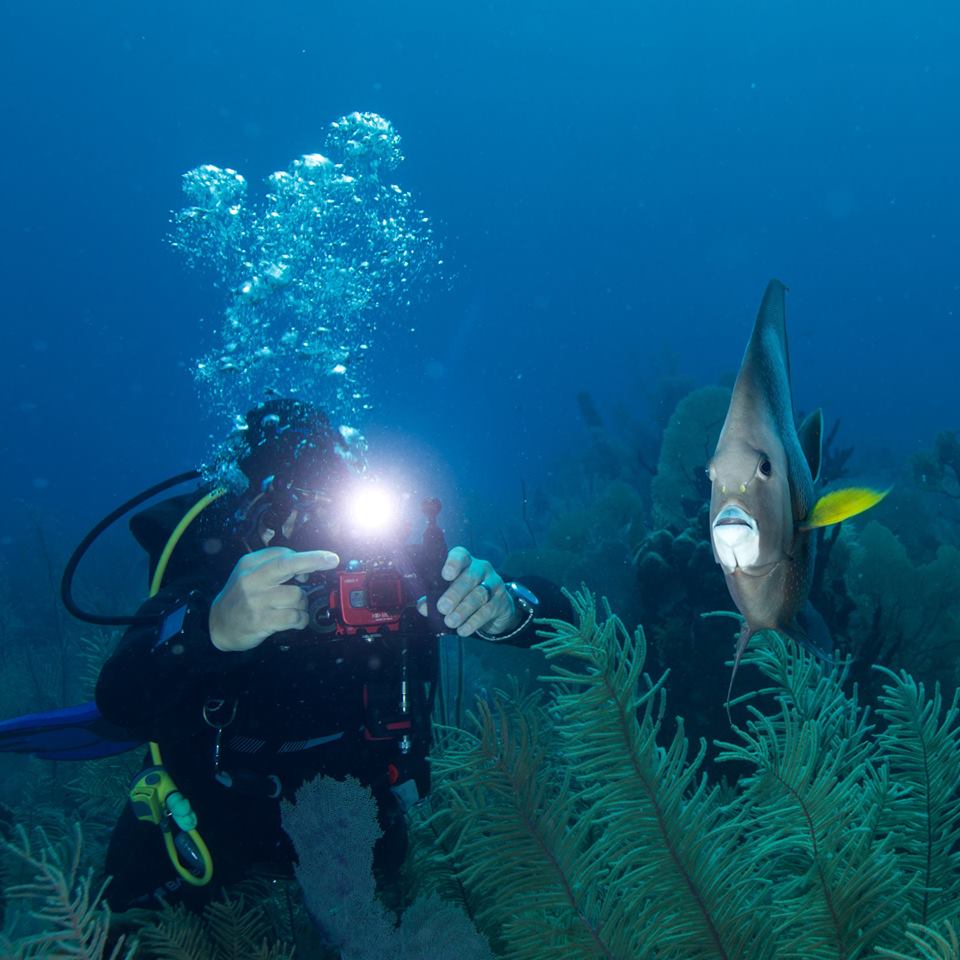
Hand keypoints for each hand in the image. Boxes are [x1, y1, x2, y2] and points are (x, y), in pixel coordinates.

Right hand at [209, 547, 339, 651]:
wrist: (217, 625)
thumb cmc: (240, 597)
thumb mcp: (249, 574)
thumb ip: (273, 566)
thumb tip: (305, 570)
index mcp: (250, 565)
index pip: (283, 554)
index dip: (307, 558)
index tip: (327, 558)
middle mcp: (252, 580)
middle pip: (287, 565)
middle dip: (313, 561)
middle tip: (332, 560)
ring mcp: (255, 602)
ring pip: (296, 596)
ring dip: (303, 604)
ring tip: (295, 608)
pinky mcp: (260, 622)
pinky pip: (293, 617)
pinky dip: (301, 619)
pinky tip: (296, 620)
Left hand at [418, 546, 520, 636]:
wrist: (497, 607)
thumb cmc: (467, 595)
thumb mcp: (451, 592)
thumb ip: (435, 597)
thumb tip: (423, 606)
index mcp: (466, 562)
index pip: (460, 556)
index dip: (453, 564)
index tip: (445, 575)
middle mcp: (481, 569)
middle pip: (470, 577)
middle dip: (454, 593)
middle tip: (443, 608)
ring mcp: (494, 584)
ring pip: (479, 595)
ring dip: (463, 610)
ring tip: (450, 622)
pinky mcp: (501, 601)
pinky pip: (487, 610)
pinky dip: (473, 622)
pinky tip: (463, 629)